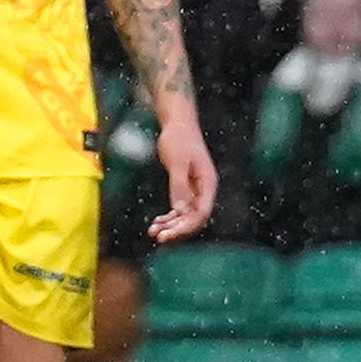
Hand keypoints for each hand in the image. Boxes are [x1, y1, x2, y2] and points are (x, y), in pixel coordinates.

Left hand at [144, 115, 219, 244]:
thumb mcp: (177, 162)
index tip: (168, 234)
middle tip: (158, 237)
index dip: (185, 227)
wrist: (177, 124)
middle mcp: (204, 189)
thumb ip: (179, 186)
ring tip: (153, 232)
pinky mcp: (186, 187)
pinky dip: (169, 217)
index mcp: (208, 183)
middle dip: (177, 230)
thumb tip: (179, 211)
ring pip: (186, 215)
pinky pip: (180, 208)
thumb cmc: (179, 139)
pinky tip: (157, 222)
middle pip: (194, 218)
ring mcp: (195, 189)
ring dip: (171, 225)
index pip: (201, 213)